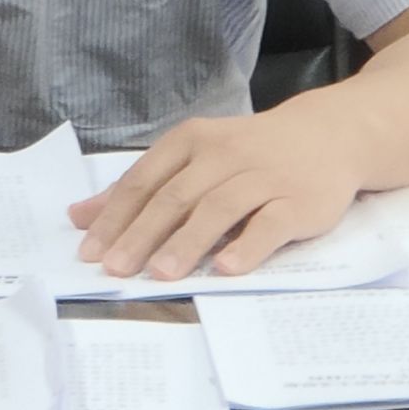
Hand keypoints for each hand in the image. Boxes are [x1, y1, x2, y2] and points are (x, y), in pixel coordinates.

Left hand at [67, 97, 362, 279]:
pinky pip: (269, 224)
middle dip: (141, 234)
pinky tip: (227, 268)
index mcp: (191, 141)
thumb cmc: (250, 152)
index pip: (144, 181)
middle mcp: (223, 155)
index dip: (115, 217)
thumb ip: (141, 186)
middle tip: (116, 269)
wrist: (328, 135)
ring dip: (187, 242)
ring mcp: (262, 177)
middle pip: (175, 197)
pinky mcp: (297, 201)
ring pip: (218, 209)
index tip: (89, 252)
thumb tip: (80, 216)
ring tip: (160, 274)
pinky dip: (247, 246)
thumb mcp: (192, 157)